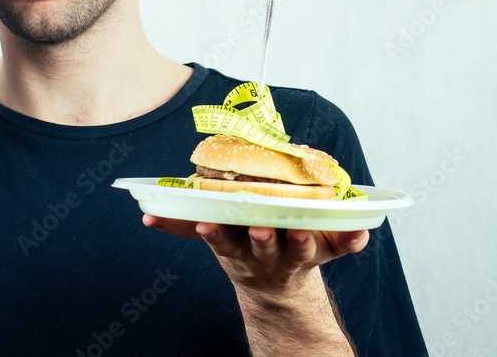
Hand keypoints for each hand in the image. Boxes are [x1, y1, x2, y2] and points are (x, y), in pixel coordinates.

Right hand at [142, 216, 367, 293]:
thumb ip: (181, 225)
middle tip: (260, 227)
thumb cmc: (243, 249)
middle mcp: (266, 255)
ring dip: (301, 241)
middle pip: (264, 248)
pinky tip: (358, 228)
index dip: (217, 235)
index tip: (208, 226)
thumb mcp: (215, 241)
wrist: (278, 290)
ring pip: (301, 252)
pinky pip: (344, 247)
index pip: (224, 243)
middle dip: (261, 239)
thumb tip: (146, 214)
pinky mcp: (325, 252)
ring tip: (304, 230)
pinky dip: (352, 239)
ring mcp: (297, 256)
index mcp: (237, 250)